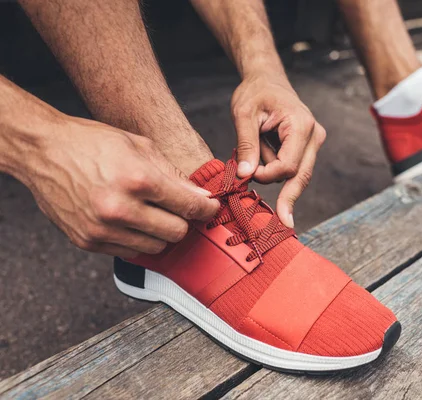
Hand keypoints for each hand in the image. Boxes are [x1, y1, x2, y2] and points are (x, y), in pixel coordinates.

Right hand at [24, 116, 219, 257]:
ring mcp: (102, 229)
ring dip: (161, 232)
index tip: (210, 209)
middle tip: (179, 209)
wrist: (43, 151)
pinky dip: (138, 240)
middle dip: (183, 221)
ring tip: (151, 213)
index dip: (207, 210)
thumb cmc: (92, 143)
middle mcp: (120, 209)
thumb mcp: (140, 146)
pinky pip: (130, 252)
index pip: (188, 207)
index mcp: (138, 179)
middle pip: (176, 232)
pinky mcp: (88, 242)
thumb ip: (174, 176)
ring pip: (156, 247)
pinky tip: (131, 221)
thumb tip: (201, 198)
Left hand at [231, 73, 325, 227]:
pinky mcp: (309, 147)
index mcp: (301, 125)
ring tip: (259, 143)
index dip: (266, 176)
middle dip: (286, 196)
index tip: (246, 173)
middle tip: (284, 224)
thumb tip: (246, 175)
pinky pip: (294, 168)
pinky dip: (276, 168)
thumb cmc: (255, 92)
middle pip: (301, 176)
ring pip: (296, 174)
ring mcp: (315, 142)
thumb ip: (246, 145)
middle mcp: (315, 135)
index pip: (288, 166)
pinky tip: (265, 150)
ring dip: (272, 170)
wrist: (267, 79)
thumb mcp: (244, 114)